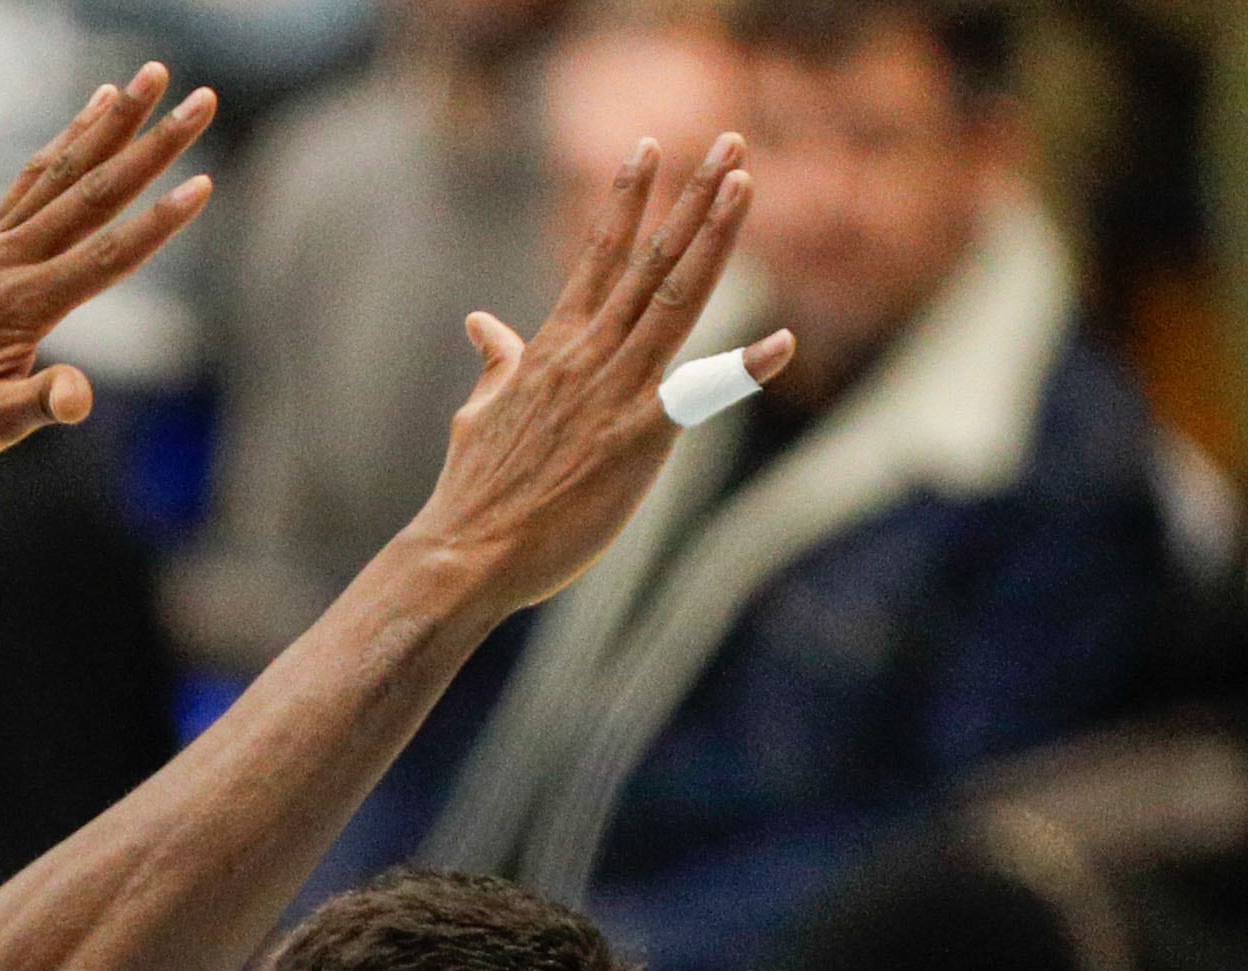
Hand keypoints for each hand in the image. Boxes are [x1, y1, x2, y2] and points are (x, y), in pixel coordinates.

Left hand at [0, 67, 220, 478]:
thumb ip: (33, 408)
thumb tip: (78, 399)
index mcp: (21, 306)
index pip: (104, 259)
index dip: (157, 225)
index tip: (203, 184)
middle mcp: (8, 261)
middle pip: (93, 194)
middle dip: (153, 145)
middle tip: (204, 100)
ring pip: (64, 170)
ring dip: (113, 121)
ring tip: (153, 75)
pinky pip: (32, 177)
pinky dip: (68, 139)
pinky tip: (95, 108)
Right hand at [416, 134, 782, 618]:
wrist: (464, 552)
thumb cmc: (474, 492)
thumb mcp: (479, 411)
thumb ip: (498, 361)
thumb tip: (481, 323)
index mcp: (554, 347)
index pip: (598, 257)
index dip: (627, 199)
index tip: (650, 148)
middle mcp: (588, 355)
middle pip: (650, 260)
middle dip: (691, 197)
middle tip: (728, 141)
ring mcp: (614, 392)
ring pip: (674, 299)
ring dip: (713, 238)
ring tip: (742, 184)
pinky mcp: (637, 440)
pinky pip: (696, 397)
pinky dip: (742, 371)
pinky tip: (782, 344)